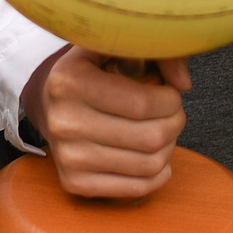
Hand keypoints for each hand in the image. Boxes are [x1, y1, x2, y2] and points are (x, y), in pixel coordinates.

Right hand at [21, 47, 188, 198]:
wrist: (49, 103)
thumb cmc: (94, 69)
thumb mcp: (115, 44)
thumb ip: (157, 49)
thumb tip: (184, 82)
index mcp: (69, 81)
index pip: (142, 103)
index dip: (171, 100)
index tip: (172, 93)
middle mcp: (63, 121)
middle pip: (150, 137)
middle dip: (175, 122)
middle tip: (174, 112)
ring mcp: (67, 157)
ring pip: (149, 165)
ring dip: (170, 147)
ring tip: (163, 130)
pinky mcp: (74, 183)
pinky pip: (137, 188)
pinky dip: (159, 173)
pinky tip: (156, 154)